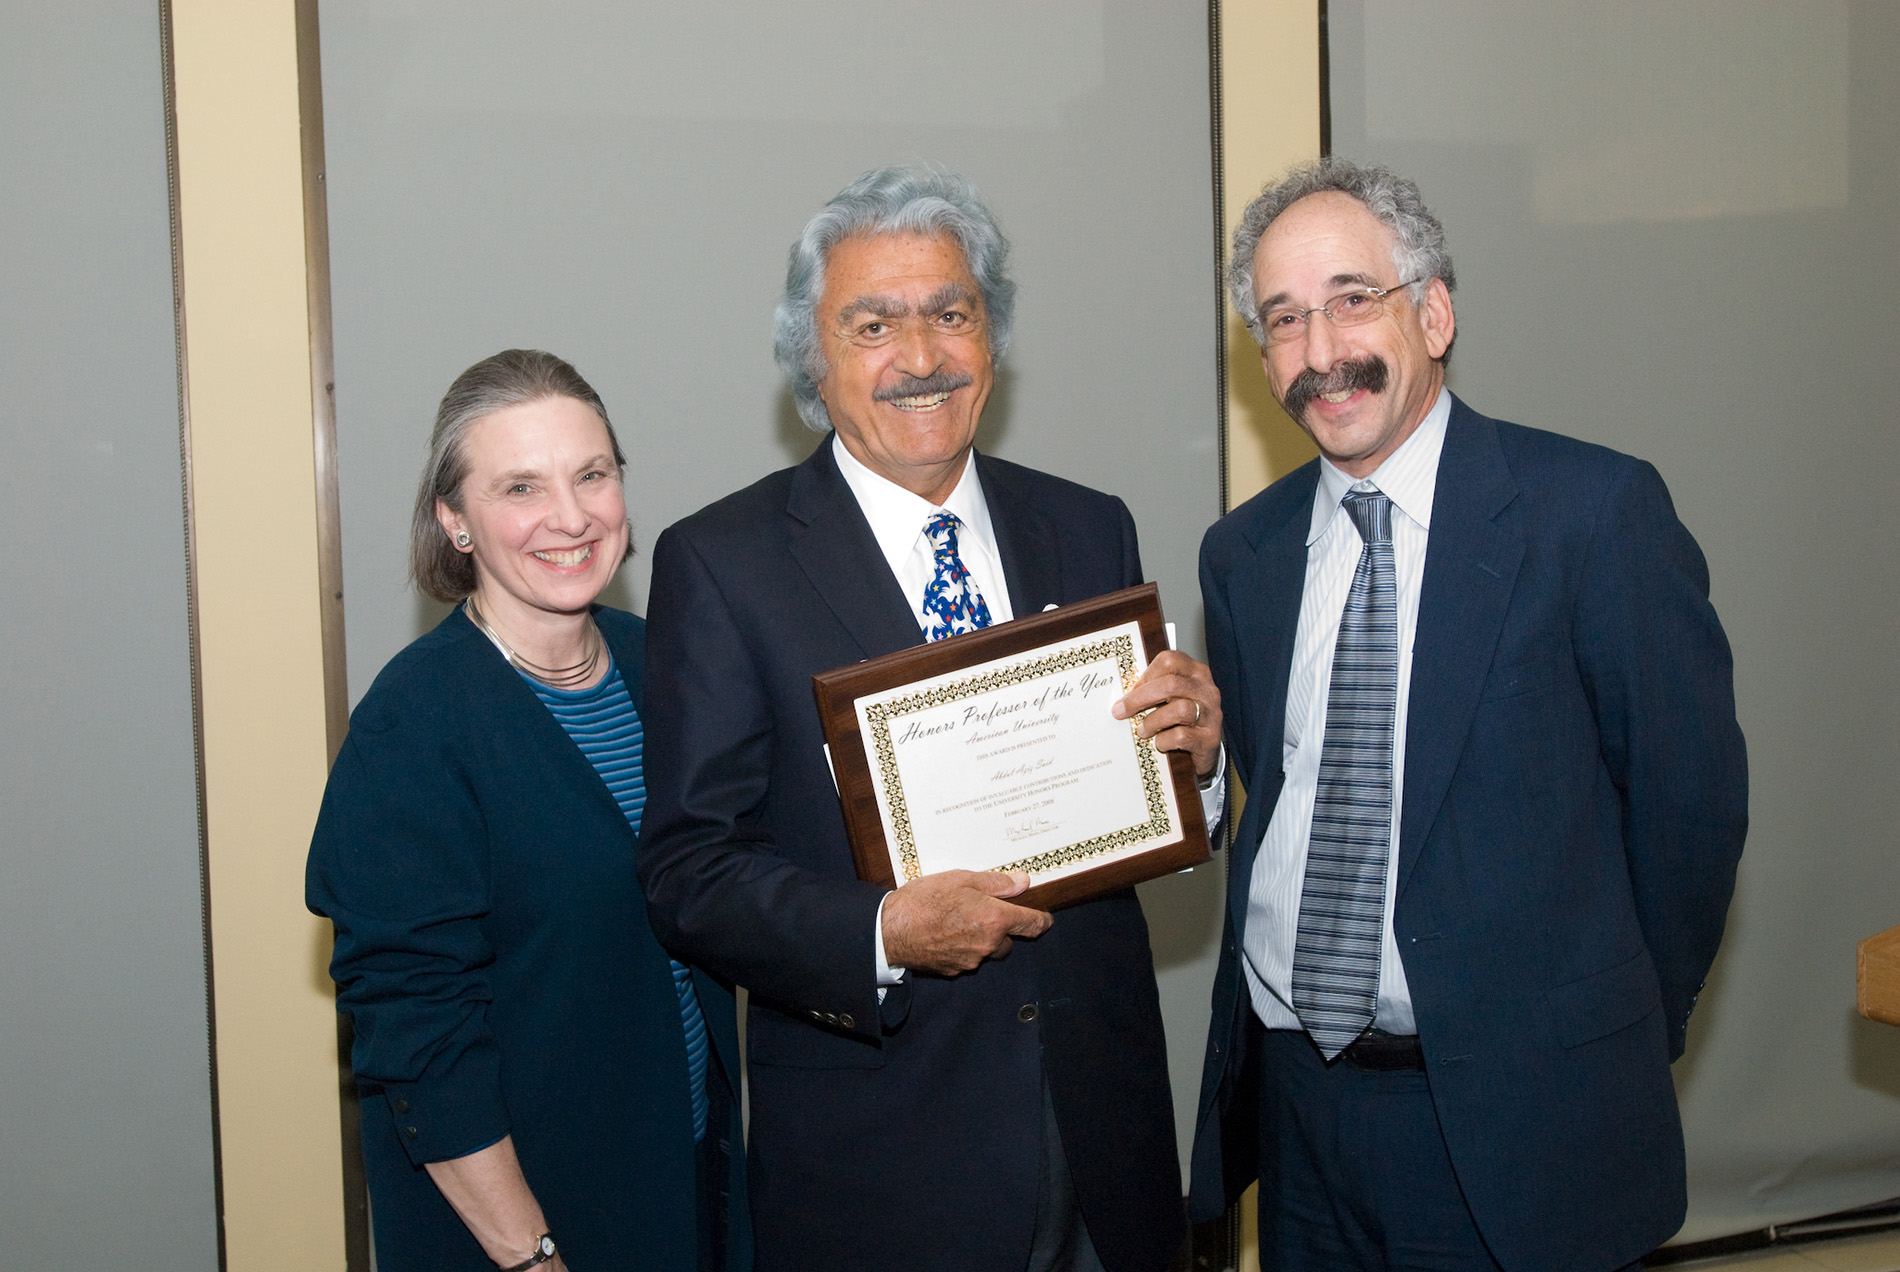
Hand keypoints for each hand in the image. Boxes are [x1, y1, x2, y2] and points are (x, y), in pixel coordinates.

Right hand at [881, 870, 1052, 975]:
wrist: (888, 929)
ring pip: (986, 952)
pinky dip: (962, 949)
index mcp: (994, 919)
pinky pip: (966, 959)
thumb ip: (996, 883)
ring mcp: (970, 961)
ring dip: (981, 940)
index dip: (1042, 921)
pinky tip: (944, 934)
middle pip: (1008, 942)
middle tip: (983, 912)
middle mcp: (987, 944)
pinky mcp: (952, 970)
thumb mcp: (961, 879)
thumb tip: (1023, 882)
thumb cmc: (923, 900)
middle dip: (1002, 930)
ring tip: (958, 921)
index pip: (1032, 925)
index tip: (1045, 919)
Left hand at [1112, 650, 1222, 778]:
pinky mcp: (1210, 738)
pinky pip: (1182, 736)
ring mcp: (1211, 713)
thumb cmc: (1182, 718)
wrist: (1204, 748)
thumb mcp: (1171, 698)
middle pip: (1171, 684)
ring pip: (1180, 709)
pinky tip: (1159, 742)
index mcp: (1195, 672)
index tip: (1129, 690)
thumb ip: (1153, 689)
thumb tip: (1121, 695)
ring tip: (1142, 730)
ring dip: (1153, 721)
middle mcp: (1206, 690)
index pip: (1169, 660)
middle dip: (1140, 698)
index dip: (1145, 675)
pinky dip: (1164, 740)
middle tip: (1121, 711)